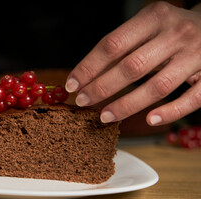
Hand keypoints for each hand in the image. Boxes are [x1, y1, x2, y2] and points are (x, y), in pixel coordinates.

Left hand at [66, 1, 200, 125]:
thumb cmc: (171, 29)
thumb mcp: (146, 27)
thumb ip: (122, 47)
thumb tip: (86, 75)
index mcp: (154, 17)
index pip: (112, 45)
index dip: (88, 67)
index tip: (72, 84)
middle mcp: (176, 34)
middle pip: (132, 67)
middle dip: (102, 88)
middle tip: (83, 101)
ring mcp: (197, 55)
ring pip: (158, 87)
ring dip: (127, 105)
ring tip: (105, 116)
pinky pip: (191, 99)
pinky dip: (169, 112)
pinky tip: (149, 120)